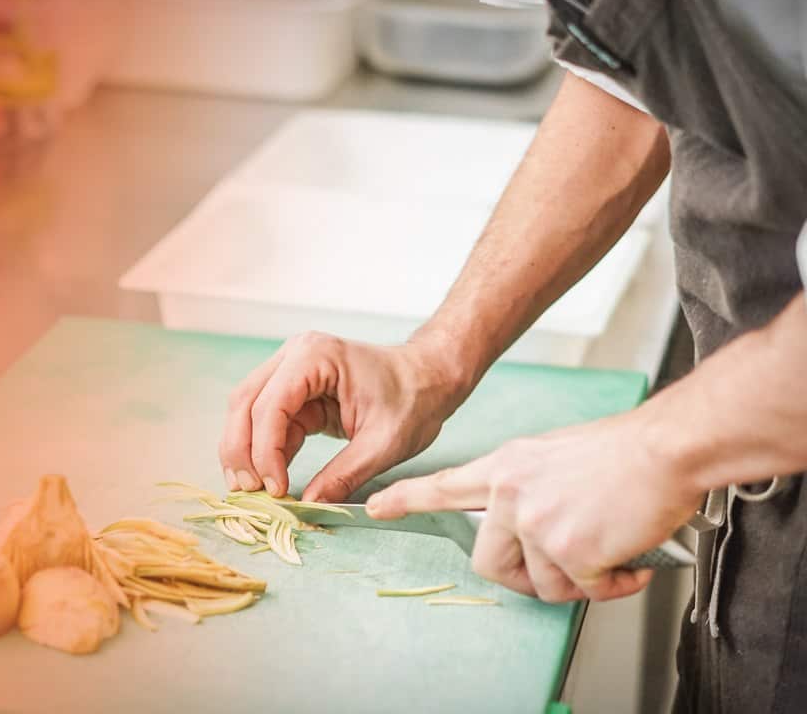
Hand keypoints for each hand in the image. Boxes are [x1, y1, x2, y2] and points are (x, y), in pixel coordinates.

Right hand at [218, 331, 469, 501]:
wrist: (429, 378)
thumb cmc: (414, 399)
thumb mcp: (384, 444)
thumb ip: (345, 475)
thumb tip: (310, 504)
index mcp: (316, 356)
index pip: (270, 405)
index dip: (264, 450)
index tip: (274, 488)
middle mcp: (295, 355)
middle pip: (246, 403)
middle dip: (241, 450)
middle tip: (248, 491)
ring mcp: (291, 370)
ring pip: (247, 411)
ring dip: (244, 450)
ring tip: (249, 488)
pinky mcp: (295, 390)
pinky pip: (267, 420)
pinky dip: (263, 450)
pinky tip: (268, 478)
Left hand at [365, 410, 704, 601]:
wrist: (664, 447)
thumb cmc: (624, 452)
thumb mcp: (555, 455)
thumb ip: (530, 489)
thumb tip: (536, 532)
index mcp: (506, 467)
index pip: (443, 485)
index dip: (406, 499)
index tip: (374, 507)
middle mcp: (510, 495)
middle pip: (489, 562)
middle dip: (525, 578)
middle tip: (564, 572)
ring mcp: (536, 524)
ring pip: (542, 584)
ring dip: (581, 582)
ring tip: (612, 554)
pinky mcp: (569, 550)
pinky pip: (585, 590)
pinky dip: (615, 584)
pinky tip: (633, 561)